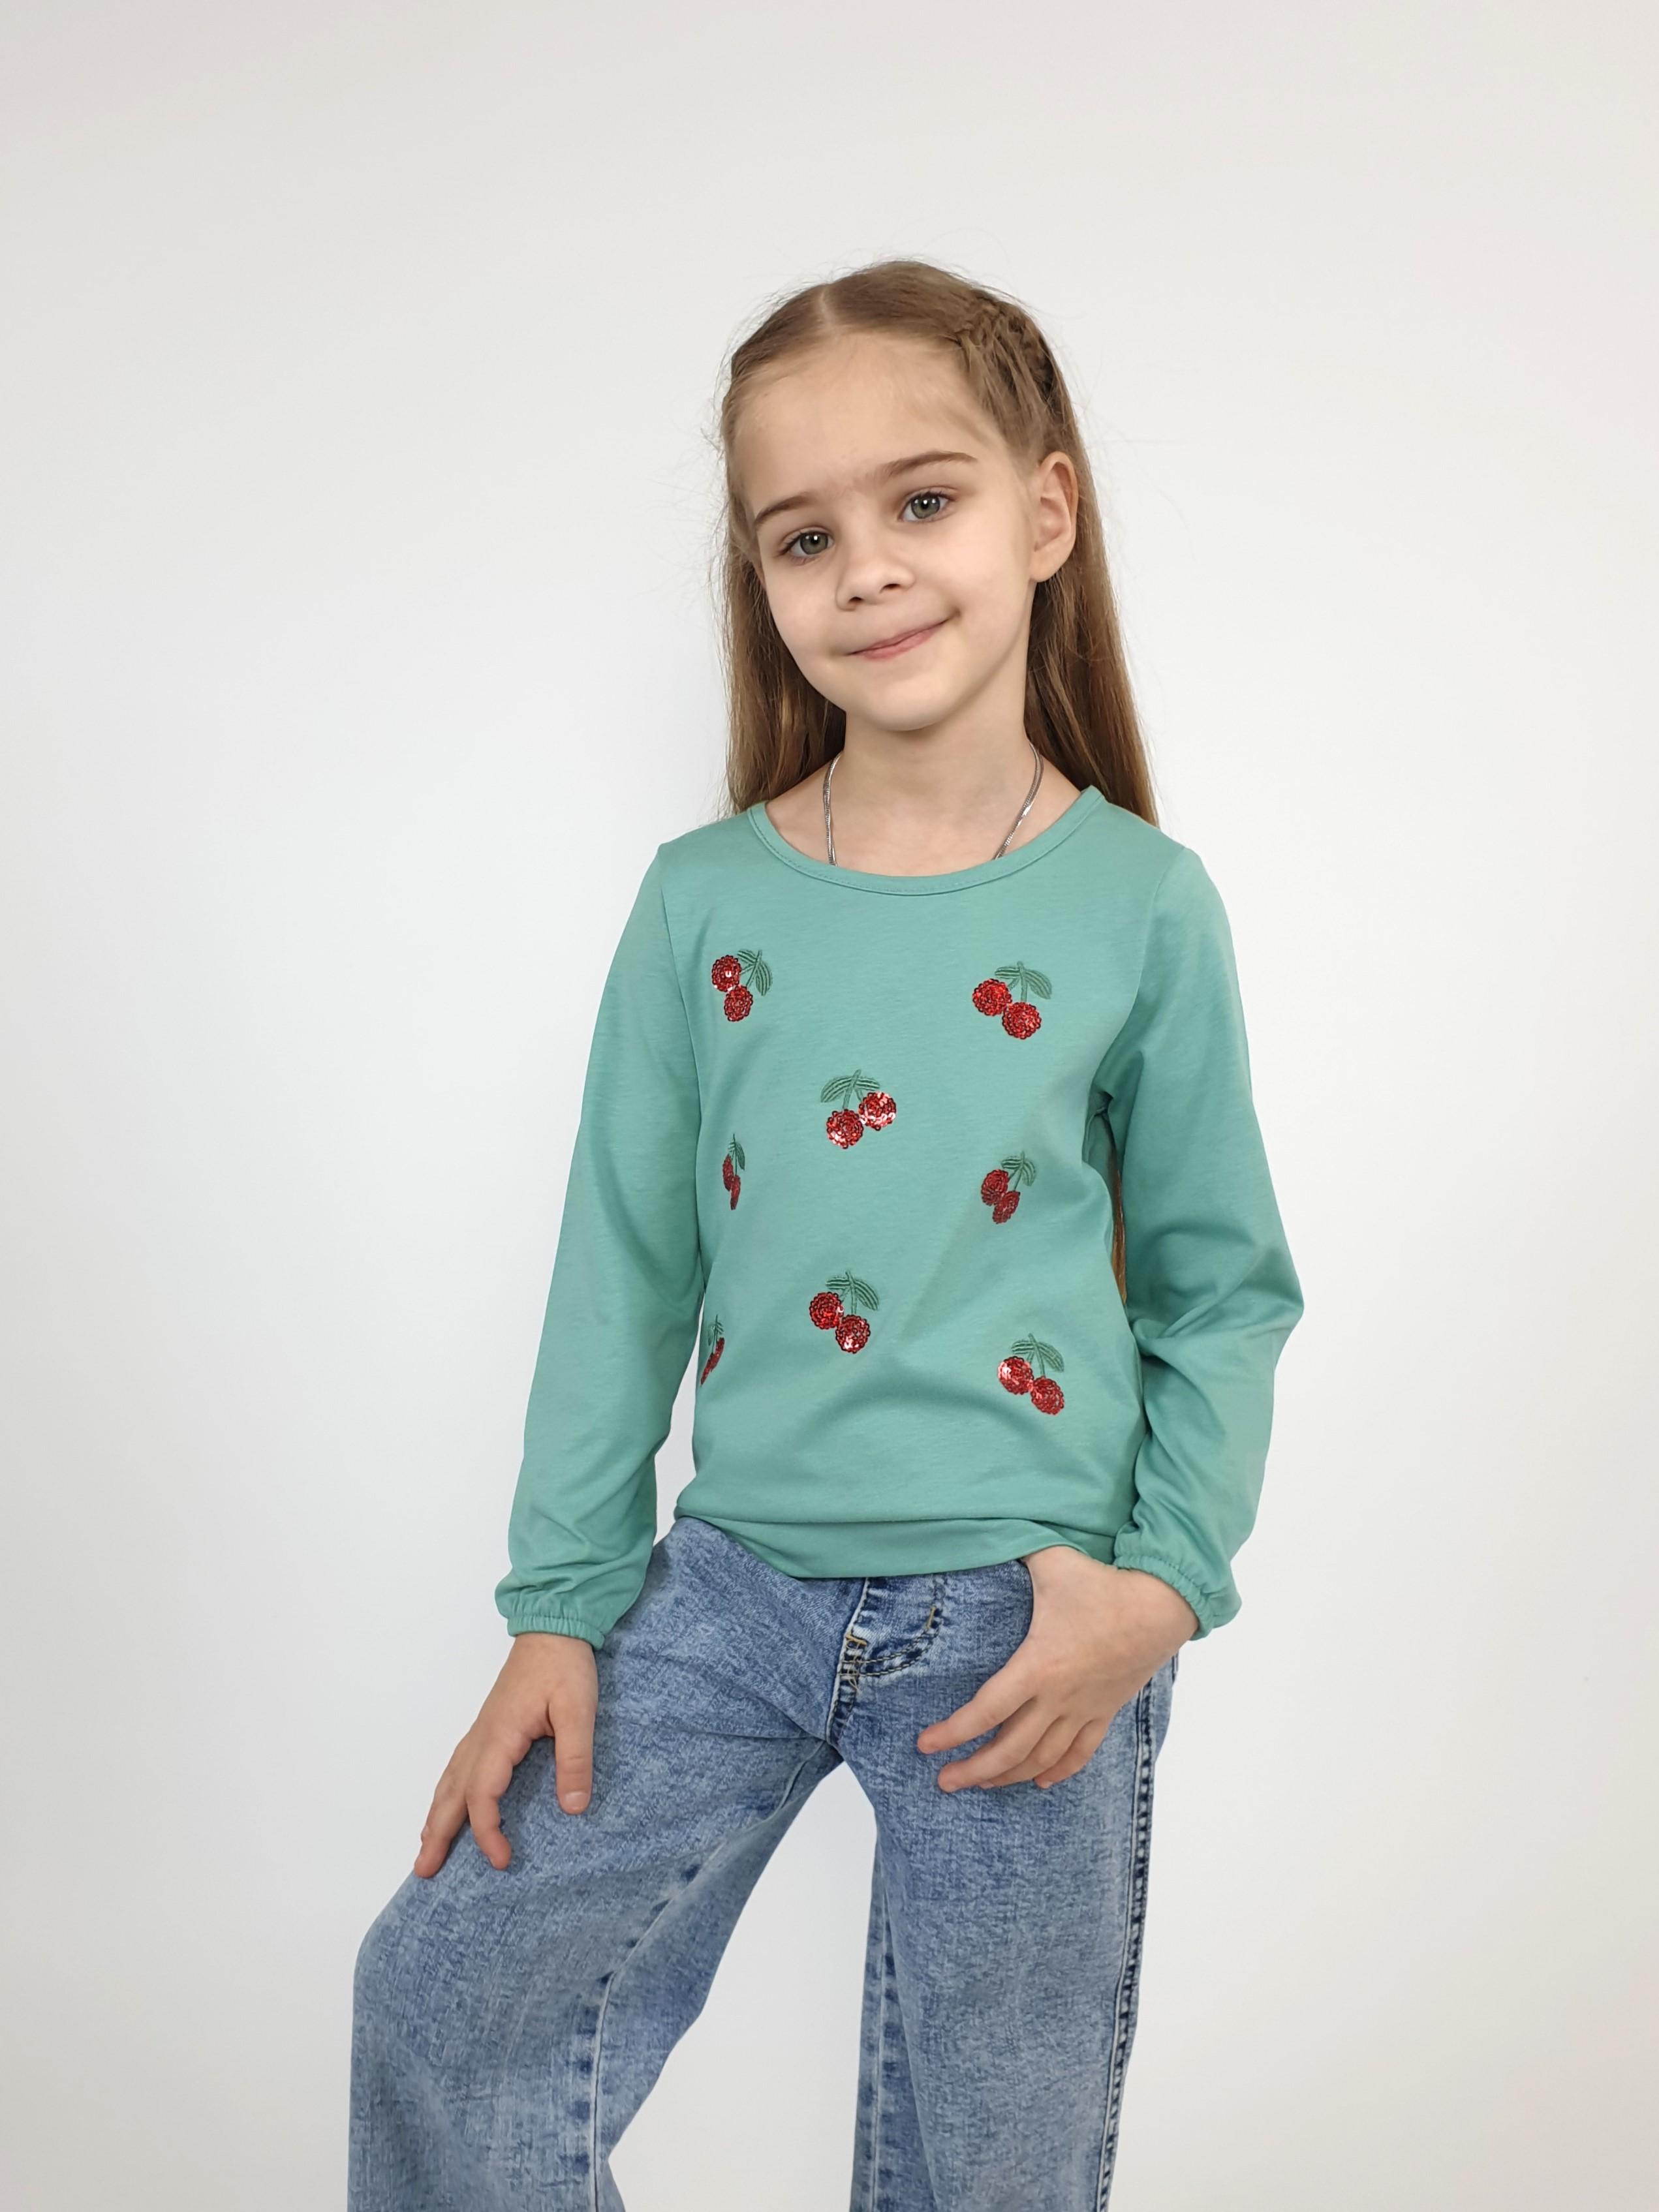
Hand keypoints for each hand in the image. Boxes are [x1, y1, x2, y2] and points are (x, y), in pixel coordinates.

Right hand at [413, 1632, 596, 1876]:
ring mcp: (481, 1731)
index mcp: (500, 1736)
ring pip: (449, 1780)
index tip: (502, 1861)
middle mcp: (482, 1737)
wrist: (552, 1627)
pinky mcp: (489, 1727)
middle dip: (436, 1834)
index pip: (483, 1795)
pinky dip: (445, 1792)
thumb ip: (575, 1759)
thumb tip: (572, 1808)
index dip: (488, 1832)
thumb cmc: (564, 1666)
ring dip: (435, 1815)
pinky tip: (446, 1803)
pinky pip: (457, 1766)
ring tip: (424, 1847)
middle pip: (451, 1793)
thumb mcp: (578, 1711)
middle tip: (423, 1871)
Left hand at [915, 1550, 1195, 1791]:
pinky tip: (1041, 1781)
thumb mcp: (1051, 1562)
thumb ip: (1013, 1548)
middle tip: (944, 1781)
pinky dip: (1058, 1771)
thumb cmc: (1102, 1584)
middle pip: (1010, 1749)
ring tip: (982, 1782)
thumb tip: (980, 1531)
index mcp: (1038, 1665)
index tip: (924, 1745)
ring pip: (1042, 1759)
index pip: (985, 1711)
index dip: (952, 1733)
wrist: (1162, 1606)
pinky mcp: (1105, 1711)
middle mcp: (1058, 1697)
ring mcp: (1084, 1709)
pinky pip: (1080, 1753)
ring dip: (1010, 1776)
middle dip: (974, 1770)